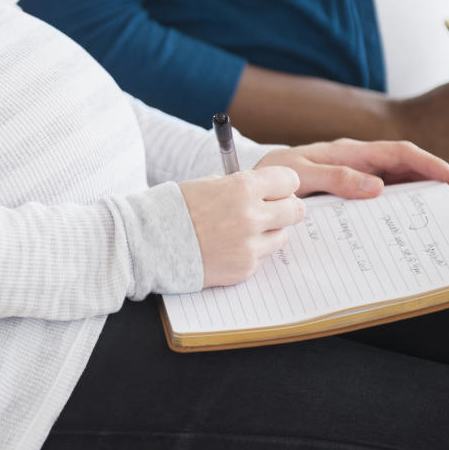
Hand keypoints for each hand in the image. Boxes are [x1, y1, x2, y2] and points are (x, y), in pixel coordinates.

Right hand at [179, 166, 304, 287]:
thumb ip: (241, 186)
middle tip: (272, 209)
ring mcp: (250, 246)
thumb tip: (266, 192)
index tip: (277, 188)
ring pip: (282, 236)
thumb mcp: (209, 183)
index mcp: (243, 188)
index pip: (289, 180)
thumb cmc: (177, 208)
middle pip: (296, 210)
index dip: (283, 184)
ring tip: (244, 230)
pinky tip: (229, 246)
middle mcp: (252, 216)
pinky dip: (251, 251)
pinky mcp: (245, 268)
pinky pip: (262, 257)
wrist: (152, 243)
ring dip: (269, 232)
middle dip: (286, 207)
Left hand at [257, 138, 448, 200]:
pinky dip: (403, 205)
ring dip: (425, 194)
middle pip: (407, 167)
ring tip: (448, 213)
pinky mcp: (351, 192)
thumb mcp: (299, 175)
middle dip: (438, 180)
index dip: (430, 164)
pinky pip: (383, 196)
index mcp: (349, 152)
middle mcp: (358, 162)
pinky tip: (413, 221)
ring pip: (399, 182)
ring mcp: (356, 176)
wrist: (255, 184)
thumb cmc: (274, 175)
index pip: (399, 152)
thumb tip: (377, 186)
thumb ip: (334, 177)